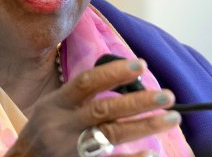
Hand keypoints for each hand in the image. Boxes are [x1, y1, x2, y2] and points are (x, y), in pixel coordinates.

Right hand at [5, 58, 180, 156]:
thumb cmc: (40, 133)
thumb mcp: (50, 107)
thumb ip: (77, 95)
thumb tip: (116, 76)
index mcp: (56, 104)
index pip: (86, 83)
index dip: (114, 72)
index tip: (140, 65)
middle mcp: (63, 126)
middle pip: (104, 110)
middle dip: (139, 101)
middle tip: (167, 95)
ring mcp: (70, 149)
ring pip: (112, 135)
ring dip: (145, 126)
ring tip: (171, 117)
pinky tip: (152, 153)